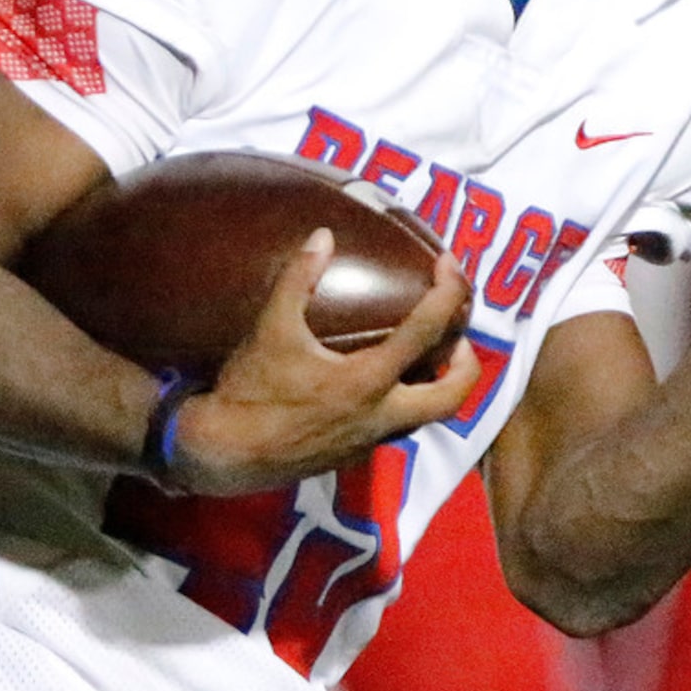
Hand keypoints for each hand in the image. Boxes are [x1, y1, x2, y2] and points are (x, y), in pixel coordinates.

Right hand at [172, 232, 479, 494]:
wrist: (223, 455)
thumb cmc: (249, 391)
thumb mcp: (271, 329)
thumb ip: (298, 279)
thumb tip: (322, 235)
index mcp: (368, 380)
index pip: (426, 331)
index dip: (448, 293)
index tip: (449, 265)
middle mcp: (380, 415)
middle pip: (452, 396)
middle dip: (467, 364)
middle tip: (457, 335)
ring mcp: (369, 441)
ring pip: (425, 417)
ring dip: (436, 386)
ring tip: (426, 356)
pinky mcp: (352, 455)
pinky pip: (394, 428)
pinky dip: (401, 402)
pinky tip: (378, 383)